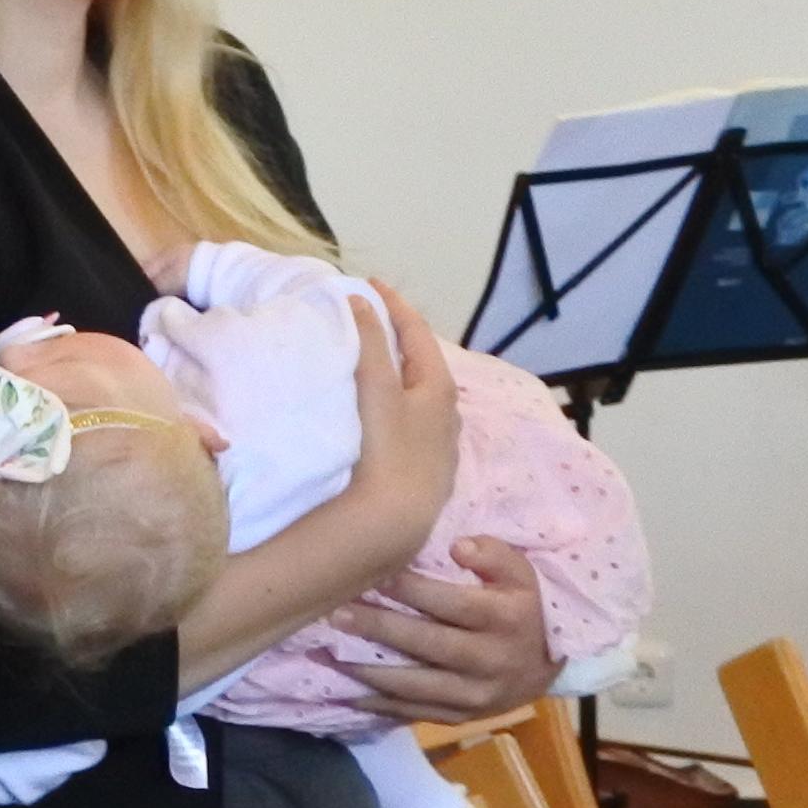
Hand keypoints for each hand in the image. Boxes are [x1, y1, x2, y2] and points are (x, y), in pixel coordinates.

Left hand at [337, 534, 557, 719]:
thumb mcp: (522, 573)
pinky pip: (416, 713)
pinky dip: (380, 704)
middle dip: (379, 628)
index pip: (453, 604)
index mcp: (506, 619)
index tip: (375, 575)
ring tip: (330, 654)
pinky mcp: (462, 716)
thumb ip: (494, 554)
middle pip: (428, 644)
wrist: (548, 666)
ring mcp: (476, 694)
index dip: (413, 590)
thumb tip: (458, 546)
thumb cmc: (524, 608)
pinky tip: (348, 691)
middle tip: (336, 614)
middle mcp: (491, 660)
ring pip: (416, 685)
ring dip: (370, 671)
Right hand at [341, 283, 460, 557]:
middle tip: (370, 319)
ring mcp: (438, 443)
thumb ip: (369, 343)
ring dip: (399, 372)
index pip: (417, 333)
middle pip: (423, 362)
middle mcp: (447, 413)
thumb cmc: (387, 451)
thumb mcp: (377, 390)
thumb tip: (360, 300)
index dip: (393, 305)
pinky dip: (397, 402)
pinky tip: (383, 412)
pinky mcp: (425, 469)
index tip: (370, 284)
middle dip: (398, 338)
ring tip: (373, 361)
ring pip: (420, 394)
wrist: (395, 524)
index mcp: (438, 387)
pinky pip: (413, 420)